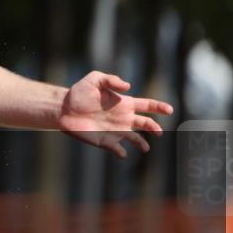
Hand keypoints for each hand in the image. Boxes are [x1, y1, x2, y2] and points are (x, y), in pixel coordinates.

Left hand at [58, 71, 173, 158]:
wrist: (63, 109)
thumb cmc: (78, 93)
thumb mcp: (94, 80)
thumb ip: (111, 80)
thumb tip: (128, 86)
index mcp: (124, 104)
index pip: (147, 105)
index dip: (160, 107)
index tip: (170, 110)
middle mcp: (123, 118)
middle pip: (146, 124)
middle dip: (154, 128)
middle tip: (158, 132)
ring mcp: (115, 131)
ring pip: (135, 140)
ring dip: (141, 144)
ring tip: (144, 147)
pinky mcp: (105, 141)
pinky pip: (118, 150)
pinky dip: (122, 153)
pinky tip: (121, 152)